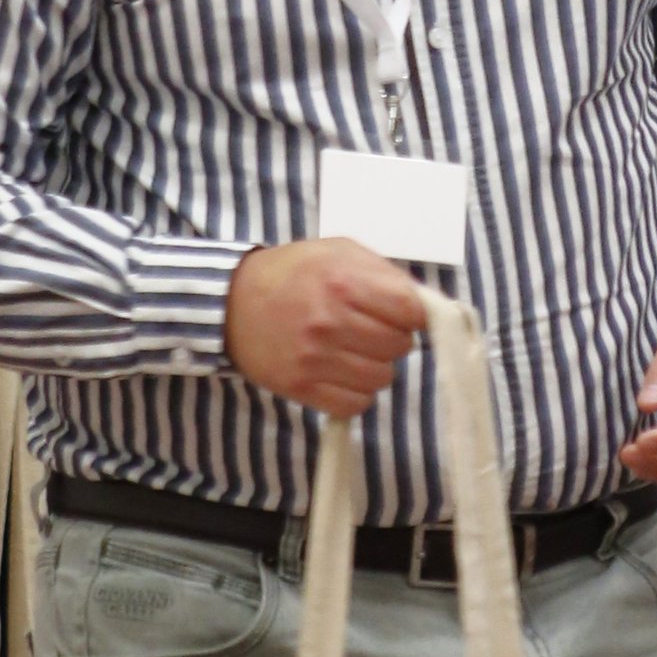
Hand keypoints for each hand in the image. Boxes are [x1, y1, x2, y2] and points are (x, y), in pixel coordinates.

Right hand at [225, 241, 434, 415]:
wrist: (231, 303)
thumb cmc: (293, 273)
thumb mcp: (338, 251)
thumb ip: (383, 273)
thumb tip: (425, 305)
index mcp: (342, 281)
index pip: (411, 311)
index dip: (412, 314)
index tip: (400, 313)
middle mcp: (329, 321)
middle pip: (400, 347)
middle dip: (392, 338)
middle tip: (369, 329)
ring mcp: (314, 358)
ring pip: (382, 379)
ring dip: (375, 366)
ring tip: (353, 350)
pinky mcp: (301, 387)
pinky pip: (355, 404)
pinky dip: (356, 392)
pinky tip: (341, 372)